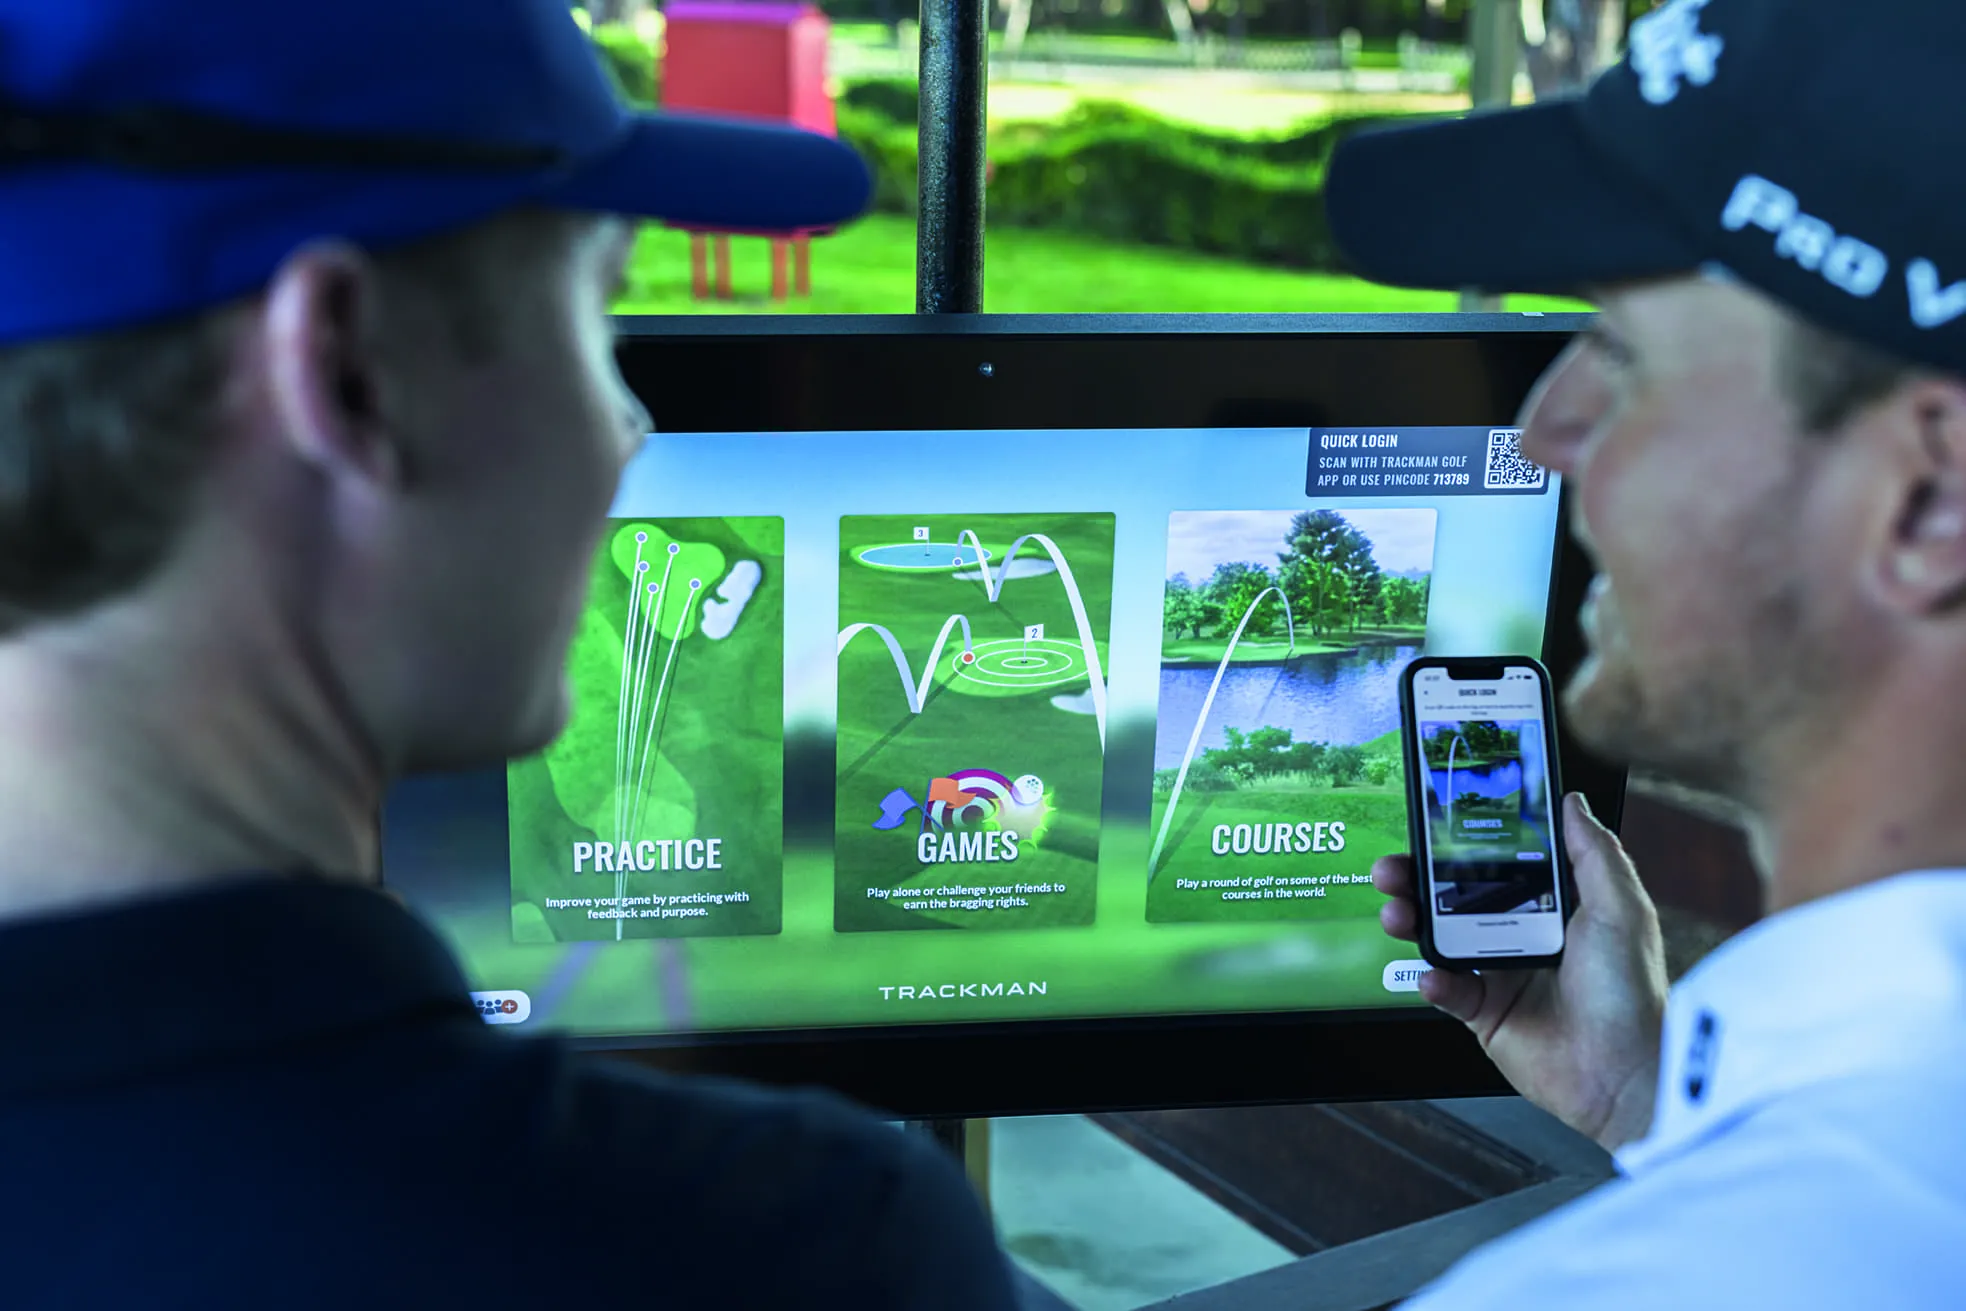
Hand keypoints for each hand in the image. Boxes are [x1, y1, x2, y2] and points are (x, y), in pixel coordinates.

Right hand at [1373, 792, 1668, 1152]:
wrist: (1624, 1076)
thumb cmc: (1633, 993)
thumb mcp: (1621, 909)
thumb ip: (1594, 852)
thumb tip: (1571, 802)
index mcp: (1555, 906)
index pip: (1499, 862)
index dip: (1464, 842)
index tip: (1435, 822)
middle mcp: (1523, 935)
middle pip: (1456, 896)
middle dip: (1417, 879)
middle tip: (1393, 868)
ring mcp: (1501, 975)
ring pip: (1440, 937)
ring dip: (1411, 922)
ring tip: (1397, 915)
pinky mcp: (1485, 1014)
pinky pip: (1447, 990)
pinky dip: (1433, 980)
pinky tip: (1433, 975)